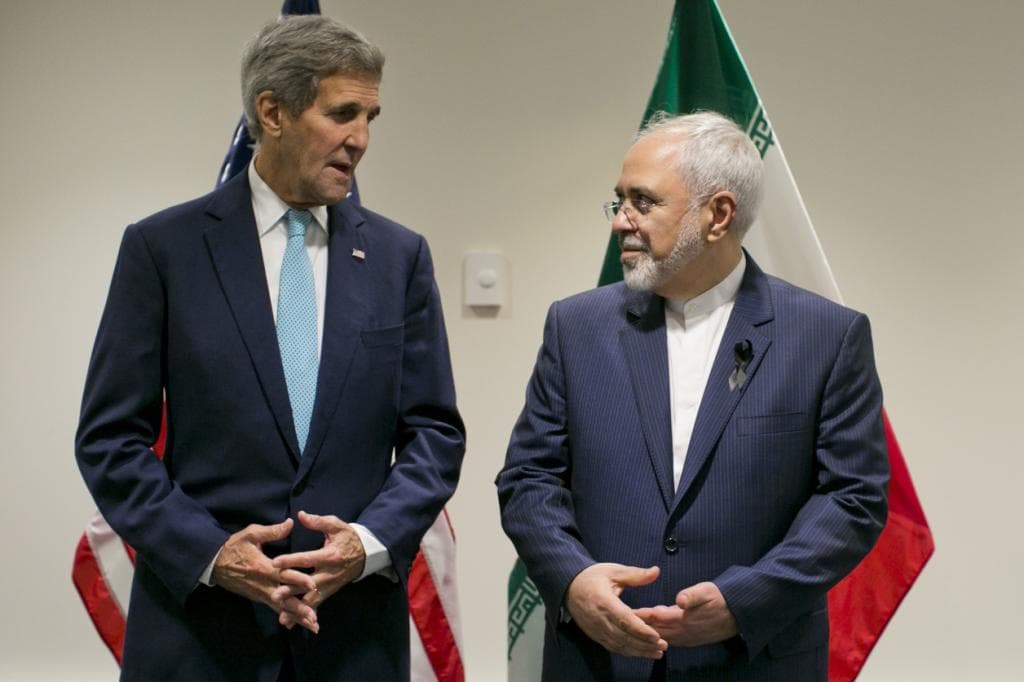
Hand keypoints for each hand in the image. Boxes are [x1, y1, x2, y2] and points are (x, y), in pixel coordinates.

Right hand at [210, 519, 319, 633]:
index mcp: (263, 567)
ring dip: (296, 616)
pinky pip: (275, 608)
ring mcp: (260, 593)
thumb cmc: (234, 547)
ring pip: (280, 607)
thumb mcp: (251, 534)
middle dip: (299, 608)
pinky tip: (298, 622)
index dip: (298, 580)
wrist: (215, 564)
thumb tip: (291, 523)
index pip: (283, 575)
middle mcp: (263, 584)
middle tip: (314, 617)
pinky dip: (287, 615)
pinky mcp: (258, 597)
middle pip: (284, 598)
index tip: (313, 585)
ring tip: (312, 626)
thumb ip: (272, 531)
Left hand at [271, 511, 365, 628]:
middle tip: (275, 595)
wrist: (366, 553)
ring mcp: (330, 585)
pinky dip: (305, 615)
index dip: (291, 561)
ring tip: (283, 618)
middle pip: (308, 584)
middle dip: (291, 591)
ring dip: (297, 609)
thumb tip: (300, 515)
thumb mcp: (336, 525)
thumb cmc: (348, 537)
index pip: (307, 559)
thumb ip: (318, 521)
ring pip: (312, 600)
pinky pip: (316, 605)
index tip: (275, 563)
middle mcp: (329, 573)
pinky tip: (292, 622)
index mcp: (329, 555)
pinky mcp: (330, 592)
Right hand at [565, 563, 666, 658]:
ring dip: (638, 651)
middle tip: (663, 647)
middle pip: (623, 636)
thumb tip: (656, 571)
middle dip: (644, 644)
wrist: (568, 587)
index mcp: (604, 601)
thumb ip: (635, 574)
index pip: (624, 620)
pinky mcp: (594, 635)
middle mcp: (599, 619)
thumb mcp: (613, 571)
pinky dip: (627, 651)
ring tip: (656, 653)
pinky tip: (640, 652)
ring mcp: (595, 629)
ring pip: (619, 645)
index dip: (641, 630)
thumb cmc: (592, 577)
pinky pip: (612, 647)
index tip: (657, 636)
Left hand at [634, 582, 737, 646]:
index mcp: (683, 619)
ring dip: (647, 634)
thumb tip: (680, 600)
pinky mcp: (689, 640)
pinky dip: (657, 638)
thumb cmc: (720, 598)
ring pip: (660, 637)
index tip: (625, 611)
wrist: (738, 614)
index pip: (655, 617)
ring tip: (632, 629)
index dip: (640, 614)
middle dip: (638, 626)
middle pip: (654, 630)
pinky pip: (669, 641)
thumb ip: (692, 596)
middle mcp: (682, 632)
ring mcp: (686, 638)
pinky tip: (651, 635)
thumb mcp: (706, 591)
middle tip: (621, 620)